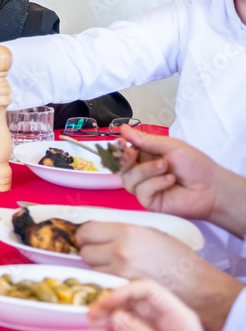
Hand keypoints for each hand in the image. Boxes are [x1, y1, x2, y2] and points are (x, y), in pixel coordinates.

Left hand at [77, 221, 242, 330]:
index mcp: (127, 232)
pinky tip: (117, 283)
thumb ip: (122, 231)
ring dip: (97, 270)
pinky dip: (104, 285)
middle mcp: (120, 251)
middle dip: (91, 253)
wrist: (198, 287)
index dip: (85, 236)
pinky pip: (100, 286)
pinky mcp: (122, 293)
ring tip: (115, 270)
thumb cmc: (178, 259)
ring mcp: (119, 274)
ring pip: (90, 270)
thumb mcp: (150, 233)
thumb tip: (99, 231)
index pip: (87, 231)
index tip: (89, 239)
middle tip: (103, 256)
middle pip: (85, 252)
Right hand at [117, 125, 243, 232]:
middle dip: (125, 158)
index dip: (119, 147)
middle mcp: (142, 173)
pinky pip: (141, 191)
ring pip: (128, 179)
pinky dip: (155, 183)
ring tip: (166, 167)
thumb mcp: (171, 146)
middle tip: (131, 152)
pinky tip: (170, 180)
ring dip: (146, 170)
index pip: (124, 152)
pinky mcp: (149, 202)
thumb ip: (146, 140)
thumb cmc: (196, 166)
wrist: (212, 188)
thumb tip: (124, 128)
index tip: (120, 142)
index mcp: (146, 157)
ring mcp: (144, 188)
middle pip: (121, 167)